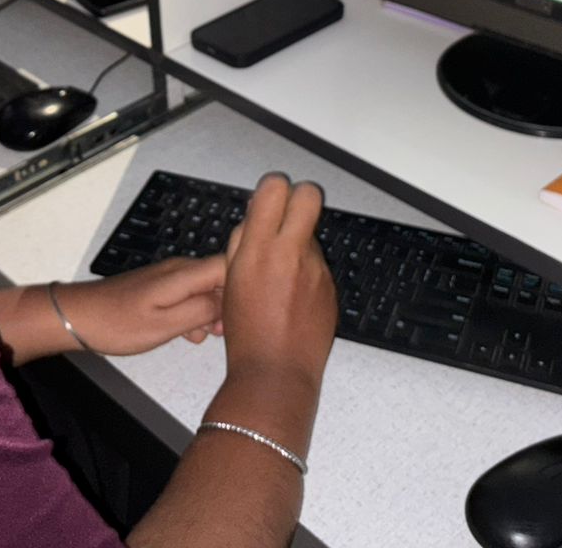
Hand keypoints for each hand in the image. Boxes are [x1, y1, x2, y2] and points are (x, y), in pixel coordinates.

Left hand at [52, 255, 228, 354]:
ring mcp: (169, 277)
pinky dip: (194, 314)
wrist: (79, 317)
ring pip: (206, 290)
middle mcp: (180, 269)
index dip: (242, 290)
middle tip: (220, 333)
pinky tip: (187, 334)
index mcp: (184, 273)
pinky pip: (189, 296)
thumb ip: (201, 311)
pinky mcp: (160, 288)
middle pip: (220, 279)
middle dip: (227, 305)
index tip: (241, 316)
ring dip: (211, 312)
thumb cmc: (117, 323)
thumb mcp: (165, 325)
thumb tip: (229, 303)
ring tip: (204, 336)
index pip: (230, 267)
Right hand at [220, 174, 336, 387]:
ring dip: (298, 241)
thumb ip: (242, 243)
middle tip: (286, 215)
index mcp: (259, 250)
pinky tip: (293, 296)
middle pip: (309, 195)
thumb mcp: (230, 281)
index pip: (275, 188)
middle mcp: (292, 254)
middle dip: (298, 196)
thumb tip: (256, 216)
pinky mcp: (331, 287)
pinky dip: (307, 271)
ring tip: (281, 275)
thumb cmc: (246, 334)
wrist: (276, 372)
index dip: (272, 189)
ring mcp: (317, 270)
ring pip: (311, 233)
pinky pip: (318, 264)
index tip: (268, 199)